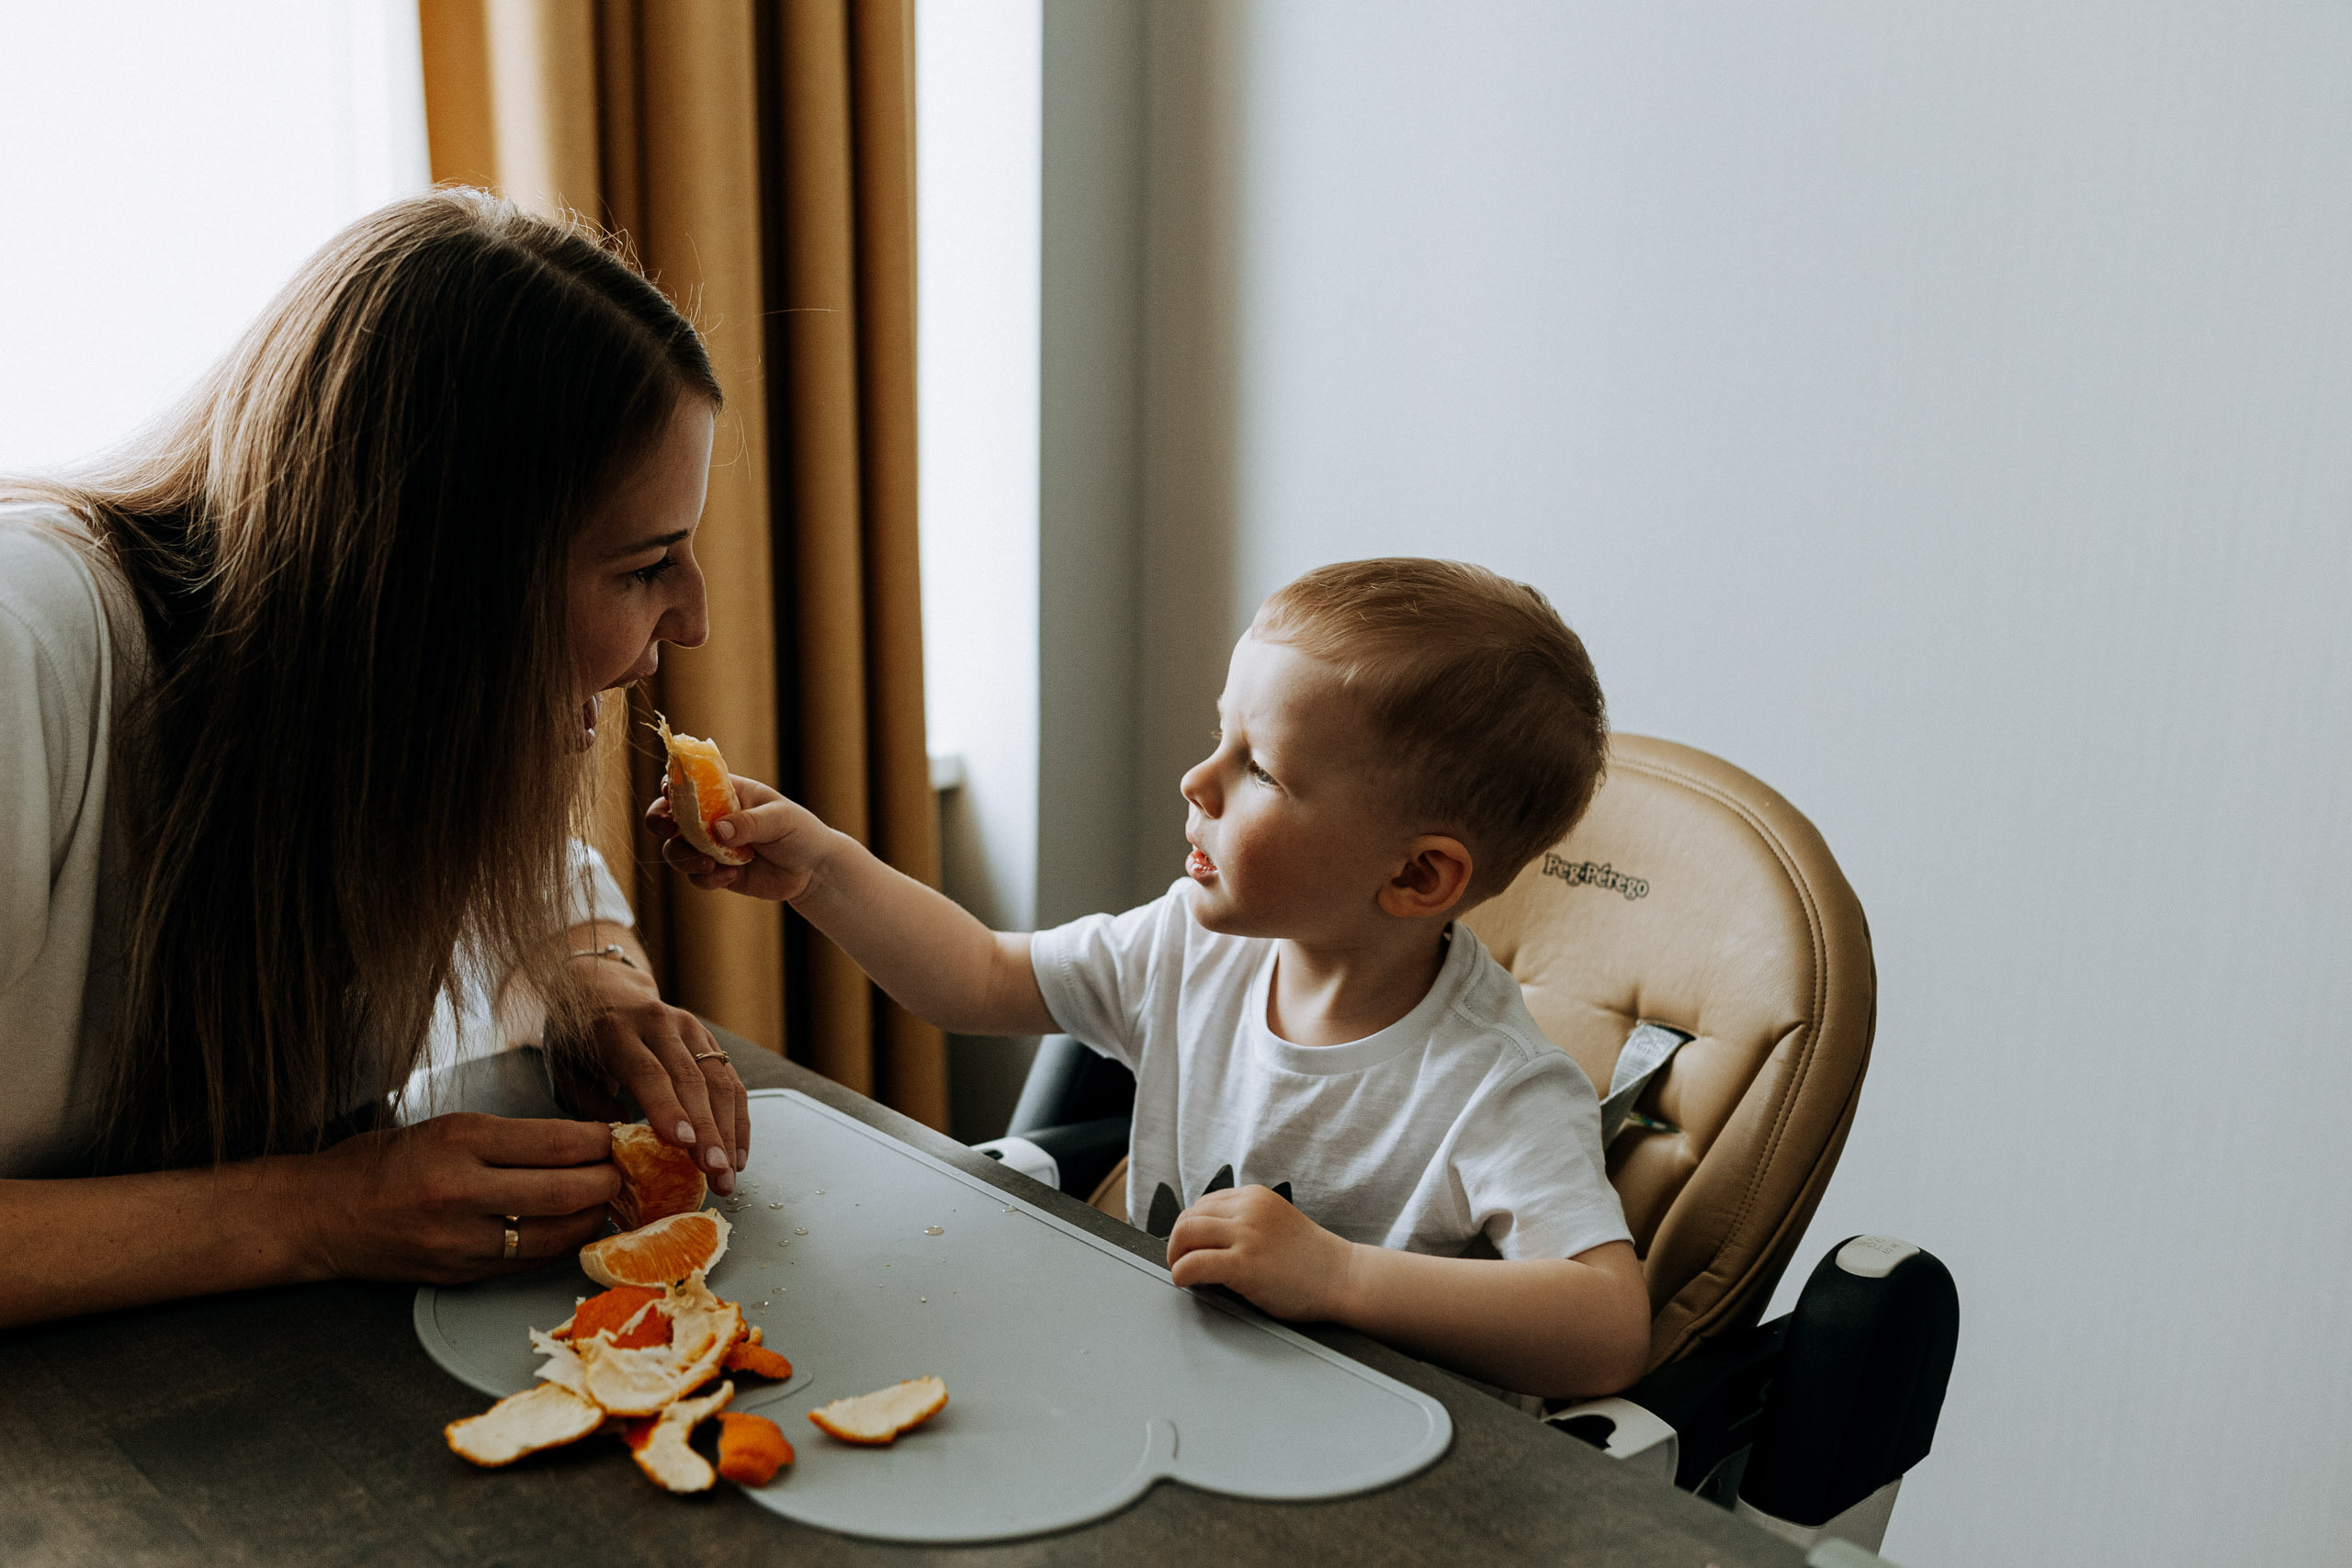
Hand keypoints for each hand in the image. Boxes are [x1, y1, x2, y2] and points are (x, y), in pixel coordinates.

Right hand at [294, 1114, 621, 1285]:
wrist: (318, 1215)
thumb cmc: (381, 1162)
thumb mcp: (443, 1127)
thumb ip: (509, 1138)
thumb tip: (578, 1144)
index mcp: (460, 1140)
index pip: (554, 1142)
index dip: (598, 1143)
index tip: (616, 1138)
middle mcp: (461, 1190)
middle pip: (561, 1191)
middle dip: (606, 1182)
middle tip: (624, 1174)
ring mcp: (459, 1238)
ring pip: (551, 1234)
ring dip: (589, 1220)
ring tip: (606, 1204)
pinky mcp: (458, 1272)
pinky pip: (526, 1261)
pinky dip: (557, 1245)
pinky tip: (572, 1231)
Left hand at [558, 992, 750, 1194]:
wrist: (602, 988)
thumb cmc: (578, 1040)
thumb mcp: (563, 1070)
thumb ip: (590, 1104)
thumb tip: (628, 1140)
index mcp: (617, 1030)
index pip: (648, 1071)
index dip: (667, 1107)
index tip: (682, 1143)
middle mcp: (660, 1024)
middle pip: (691, 1079)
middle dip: (707, 1130)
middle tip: (715, 1172)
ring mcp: (690, 1028)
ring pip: (719, 1081)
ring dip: (728, 1132)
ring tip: (728, 1175)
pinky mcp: (708, 1039)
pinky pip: (731, 1081)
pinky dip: (737, 1120)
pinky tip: (736, 1154)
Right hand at [646, 774, 841, 903]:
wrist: (813, 871)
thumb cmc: (800, 832)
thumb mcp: (780, 819)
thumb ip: (749, 822)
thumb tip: (718, 829)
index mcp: (726, 793)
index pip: (690, 782)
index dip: (672, 785)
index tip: (669, 793)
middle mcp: (712, 818)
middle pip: (669, 815)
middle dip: (659, 820)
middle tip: (667, 828)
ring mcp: (711, 846)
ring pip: (675, 849)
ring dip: (683, 856)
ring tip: (709, 864)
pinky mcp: (716, 872)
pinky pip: (696, 876)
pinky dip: (707, 878)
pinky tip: (731, 876)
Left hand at [1164, 1185, 1357, 1321]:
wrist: (1343, 1277)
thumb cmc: (1311, 1259)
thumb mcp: (1275, 1222)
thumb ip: (1245, 1222)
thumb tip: (1205, 1240)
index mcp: (1255, 1196)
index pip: (1203, 1203)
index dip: (1190, 1228)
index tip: (1189, 1246)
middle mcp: (1249, 1209)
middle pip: (1189, 1216)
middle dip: (1177, 1241)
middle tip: (1180, 1261)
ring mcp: (1247, 1235)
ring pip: (1186, 1233)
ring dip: (1175, 1255)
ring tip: (1181, 1271)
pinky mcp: (1245, 1263)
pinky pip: (1194, 1264)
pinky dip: (1181, 1273)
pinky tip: (1185, 1282)